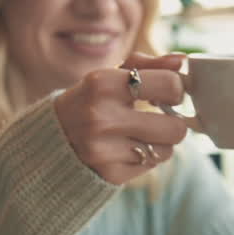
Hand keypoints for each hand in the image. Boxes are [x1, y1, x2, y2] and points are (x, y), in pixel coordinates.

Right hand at [53, 52, 189, 184]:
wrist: (52, 138)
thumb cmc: (89, 101)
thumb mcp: (110, 76)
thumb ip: (146, 66)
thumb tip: (181, 60)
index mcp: (103, 83)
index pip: (170, 85)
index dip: (176, 90)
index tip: (167, 93)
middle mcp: (102, 117)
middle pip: (176, 127)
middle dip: (172, 122)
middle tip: (158, 118)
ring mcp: (105, 149)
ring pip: (167, 150)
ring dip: (160, 142)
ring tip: (140, 134)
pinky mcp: (109, 174)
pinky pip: (151, 165)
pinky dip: (145, 157)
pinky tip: (127, 149)